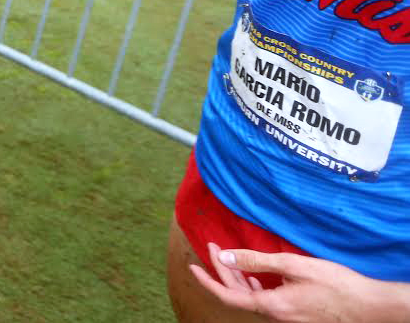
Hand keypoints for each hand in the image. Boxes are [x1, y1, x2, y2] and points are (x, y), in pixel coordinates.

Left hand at [191, 243, 409, 322]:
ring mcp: (285, 317)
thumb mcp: (293, 266)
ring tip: (228, 256)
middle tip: (213, 246)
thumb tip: (226, 256)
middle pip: (238, 295)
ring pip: (250, 298)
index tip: (192, 266)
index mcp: (271, 306)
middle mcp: (275, 316)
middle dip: (222, 270)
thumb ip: (257, 261)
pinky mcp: (295, 314)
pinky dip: (253, 286)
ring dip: (237, 277)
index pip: (228, 296)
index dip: (208, 281)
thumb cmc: (336, 284)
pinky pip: (265, 301)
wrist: (370, 306)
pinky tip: (253, 276)